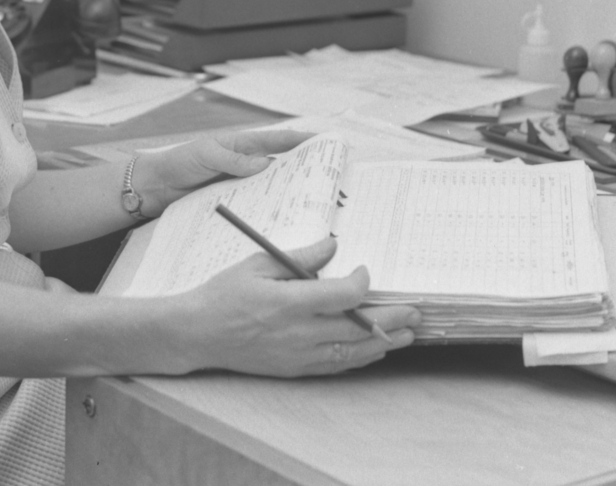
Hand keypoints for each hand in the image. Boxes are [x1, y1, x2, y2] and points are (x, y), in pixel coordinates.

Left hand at [133, 129, 311, 215]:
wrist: (156, 187)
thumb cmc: (179, 163)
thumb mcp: (206, 156)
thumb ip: (233, 160)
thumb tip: (264, 164)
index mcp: (242, 145)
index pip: (277, 141)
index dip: (302, 140)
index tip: (326, 141)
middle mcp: (246, 164)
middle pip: (282, 166)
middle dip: (305, 171)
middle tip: (330, 181)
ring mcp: (241, 184)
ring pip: (272, 189)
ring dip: (290, 196)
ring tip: (314, 205)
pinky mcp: (234, 202)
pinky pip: (257, 206)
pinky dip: (270, 212)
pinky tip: (283, 224)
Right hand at [184, 235, 419, 376]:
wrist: (199, 333)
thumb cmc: (225, 293)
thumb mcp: (258, 264)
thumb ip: (299, 257)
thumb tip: (332, 246)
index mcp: (290, 302)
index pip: (343, 296)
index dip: (362, 283)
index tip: (364, 270)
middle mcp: (300, 333)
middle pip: (359, 328)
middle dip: (392, 318)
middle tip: (416, 311)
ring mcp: (299, 355)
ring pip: (354, 352)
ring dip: (384, 342)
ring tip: (408, 333)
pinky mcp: (296, 369)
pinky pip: (337, 366)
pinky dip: (360, 357)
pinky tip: (374, 349)